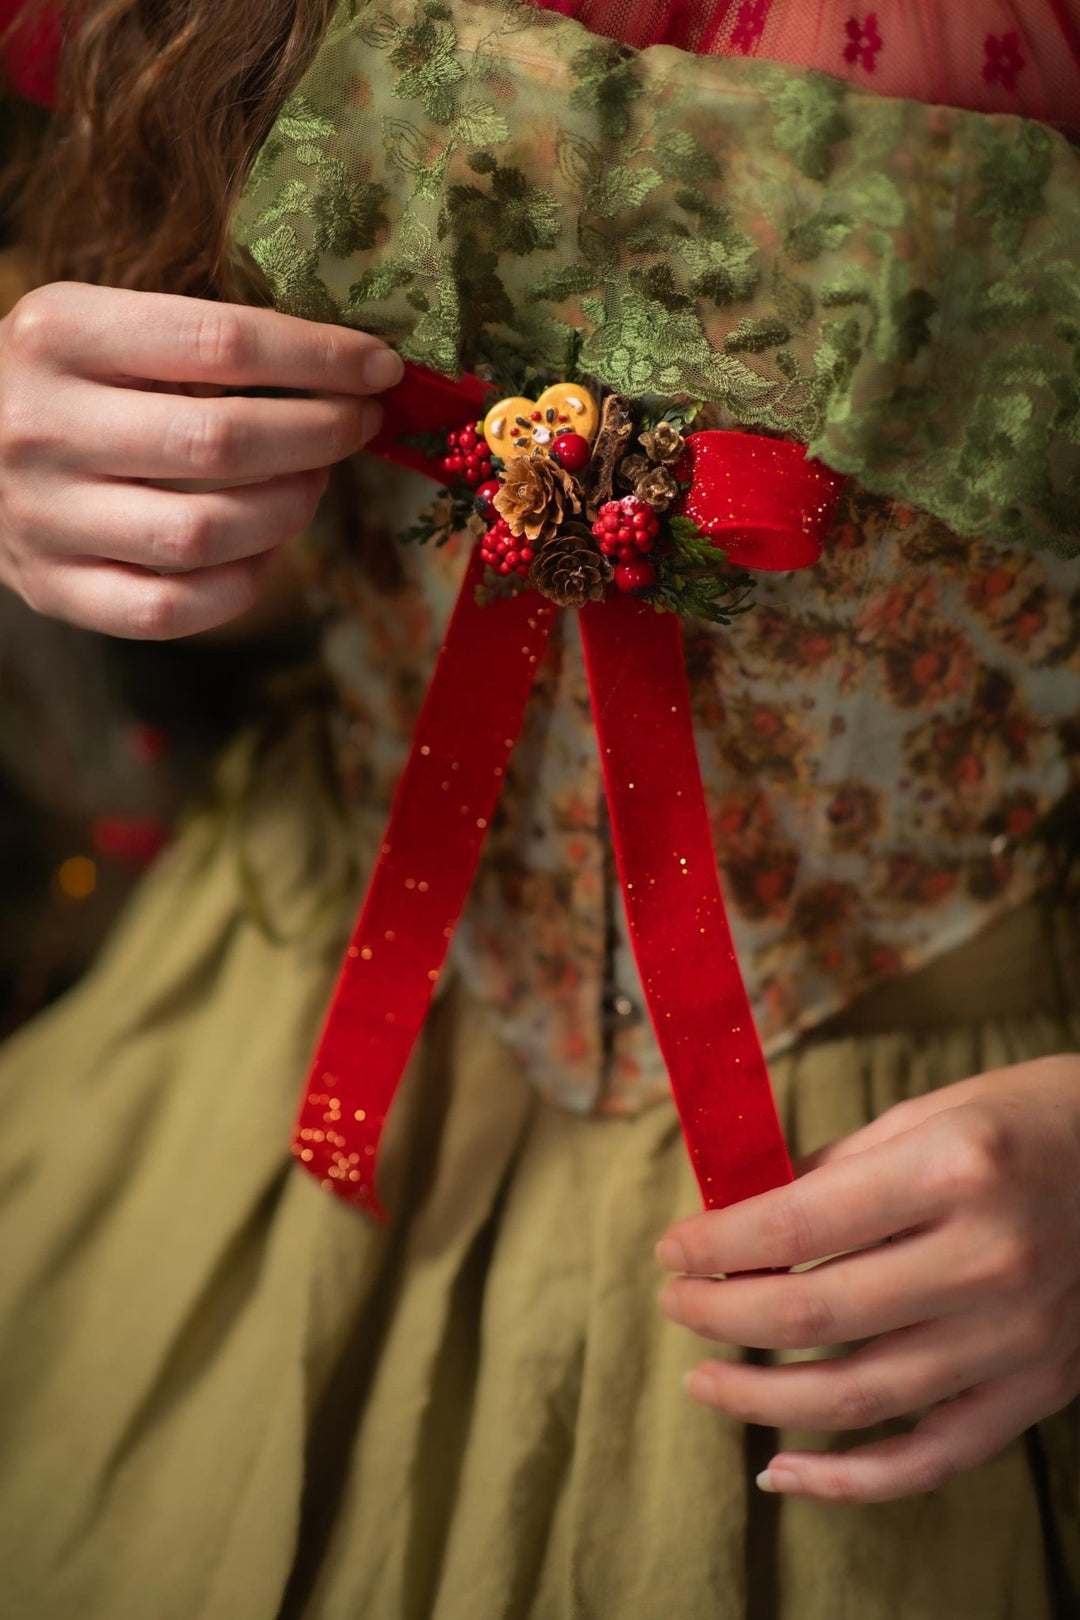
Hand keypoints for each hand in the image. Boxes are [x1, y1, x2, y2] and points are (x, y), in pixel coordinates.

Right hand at [0, 282, 402, 637]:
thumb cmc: (64, 383)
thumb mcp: (107, 329)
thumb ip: (203, 343)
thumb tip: (349, 370)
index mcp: (60, 334)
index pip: (220, 344)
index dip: (319, 359)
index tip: (379, 368)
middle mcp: (42, 427)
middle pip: (221, 442)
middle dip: (320, 434)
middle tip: (359, 426)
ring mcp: (43, 518)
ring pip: (205, 534)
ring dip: (290, 510)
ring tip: (315, 481)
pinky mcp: (54, 589)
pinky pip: (174, 609)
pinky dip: (243, 583)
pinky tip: (267, 548)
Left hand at [658, 1054, 1079, 1502]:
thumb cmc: (1032, 1118)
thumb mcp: (930, 1113)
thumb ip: (835, 1170)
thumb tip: (739, 1217)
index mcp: (953, 1170)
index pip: (794, 1228)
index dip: (714, 1245)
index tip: (673, 1248)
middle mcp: (988, 1259)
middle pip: (811, 1317)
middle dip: (718, 1315)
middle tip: (674, 1302)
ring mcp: (1020, 1336)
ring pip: (855, 1399)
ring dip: (758, 1398)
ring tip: (704, 1380)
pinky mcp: (1042, 1388)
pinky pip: (930, 1459)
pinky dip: (847, 1481)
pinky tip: (781, 1470)